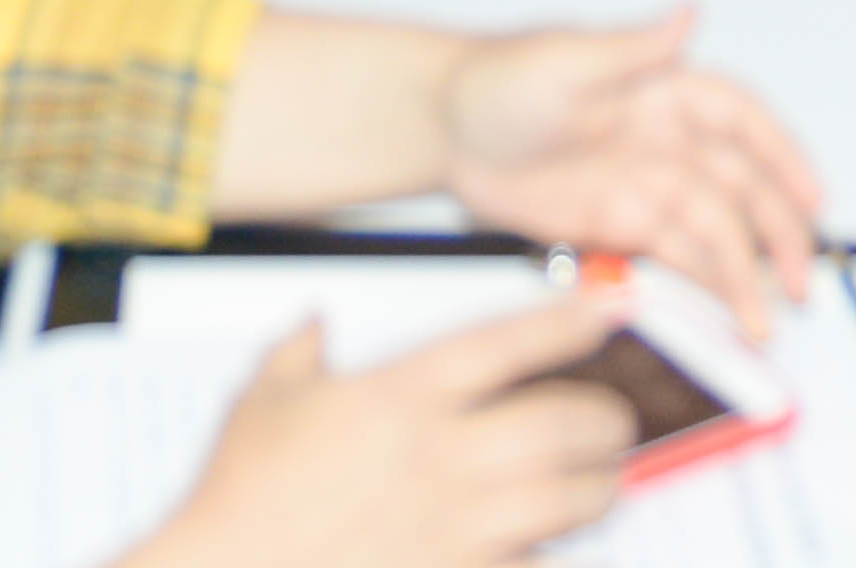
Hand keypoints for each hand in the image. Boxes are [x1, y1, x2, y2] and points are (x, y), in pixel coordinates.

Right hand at [142, 283, 640, 567]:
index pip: (501, 343)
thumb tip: (316, 324)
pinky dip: (555, 554)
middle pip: (559, 422)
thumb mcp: (261, 403)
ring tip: (607, 482)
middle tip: (617, 419)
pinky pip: (536, 564)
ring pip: (567, 499)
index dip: (561, 322)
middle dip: (604, 419)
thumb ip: (298, 353)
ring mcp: (454, 525)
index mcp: (396, 397)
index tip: (605, 312)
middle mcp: (437, 455)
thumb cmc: (238, 498)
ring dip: (599, 488)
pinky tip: (556, 547)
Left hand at [435, 13, 820, 330]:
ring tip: (765, 323)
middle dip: (776, 234)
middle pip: (740, 188)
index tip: (813, 198)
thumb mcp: (565, 59)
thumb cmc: (498, 79)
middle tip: (798, 283)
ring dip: (744, 275)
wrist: (442, 127)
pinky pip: (674, 258)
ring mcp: (645, 186)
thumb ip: (633, 47)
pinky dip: (705, 286)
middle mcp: (665, 140)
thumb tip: (690, 11)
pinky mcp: (618, 226)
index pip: (741, 120)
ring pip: (714, 232)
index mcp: (662, 91)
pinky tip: (728, 315)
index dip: (783, 156)